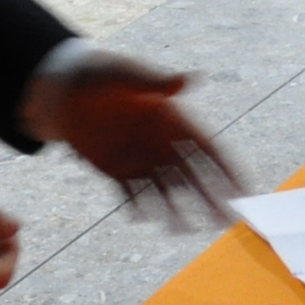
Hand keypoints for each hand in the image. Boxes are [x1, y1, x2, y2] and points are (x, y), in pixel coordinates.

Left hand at [23, 48, 242, 223]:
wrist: (63, 89)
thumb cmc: (100, 74)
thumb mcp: (125, 74)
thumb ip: (154, 81)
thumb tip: (187, 79)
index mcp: (171, 119)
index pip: (207, 148)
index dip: (226, 169)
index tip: (242, 189)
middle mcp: (159, 143)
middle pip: (191, 176)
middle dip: (209, 198)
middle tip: (225, 220)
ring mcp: (138, 158)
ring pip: (164, 190)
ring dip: (175, 210)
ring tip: (184, 230)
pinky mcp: (114, 170)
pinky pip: (130, 194)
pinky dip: (138, 206)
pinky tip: (146, 219)